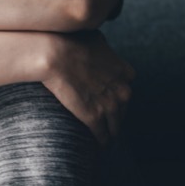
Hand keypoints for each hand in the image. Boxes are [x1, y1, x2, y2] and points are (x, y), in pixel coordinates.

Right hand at [42, 30, 135, 145]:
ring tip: (109, 142)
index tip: (112, 100)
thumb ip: (103, 48)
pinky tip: (101, 147)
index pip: (127, 90)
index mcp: (125, 72)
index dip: (118, 96)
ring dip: (112, 134)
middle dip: (117, 117)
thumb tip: (101, 44)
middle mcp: (122, 90)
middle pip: (124, 110)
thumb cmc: (71, 41)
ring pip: (116, 126)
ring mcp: (110, 105)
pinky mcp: (95, 117)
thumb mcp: (96, 38)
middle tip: (110, 124)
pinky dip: (102, 142)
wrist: (57, 53)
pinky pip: (103, 135)